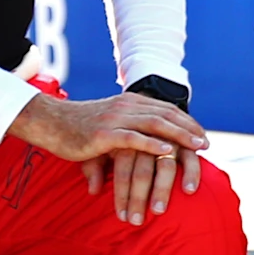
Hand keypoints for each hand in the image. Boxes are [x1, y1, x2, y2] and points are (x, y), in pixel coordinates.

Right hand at [7, 92, 210, 227]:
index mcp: (127, 102)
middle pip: (166, 115)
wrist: (47, 123)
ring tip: (197, 147)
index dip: (186, 121)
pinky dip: (153, 144)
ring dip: (180, 135)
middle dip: (189, 129)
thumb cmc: (75, 128)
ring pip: (155, 124)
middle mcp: (124, 106)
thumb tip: (141, 149)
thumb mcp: (106, 126)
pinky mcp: (103, 134)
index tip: (202, 135)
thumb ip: (126, 134)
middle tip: (207, 143)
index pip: (165, 109)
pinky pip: (134, 138)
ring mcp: (115, 119)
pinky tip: (168, 152)